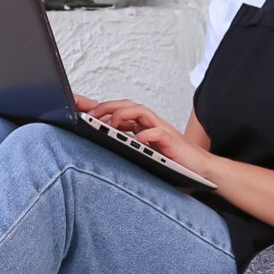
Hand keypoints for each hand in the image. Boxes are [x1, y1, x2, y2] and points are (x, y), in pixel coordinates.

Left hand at [77, 96, 214, 180]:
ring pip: (140, 111)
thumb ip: (124, 148)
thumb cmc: (169, 163)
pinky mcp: (172, 141)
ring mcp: (161, 130)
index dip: (95, 105)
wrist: (200, 170)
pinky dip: (146, 134)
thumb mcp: (140, 154)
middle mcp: (149, 124)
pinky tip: (136, 140)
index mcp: (140, 126)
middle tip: (89, 116)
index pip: (115, 110)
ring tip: (110, 123)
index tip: (73, 103)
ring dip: (123, 114)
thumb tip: (98, 146)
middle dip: (106, 106)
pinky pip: (158, 132)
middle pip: (126, 105)